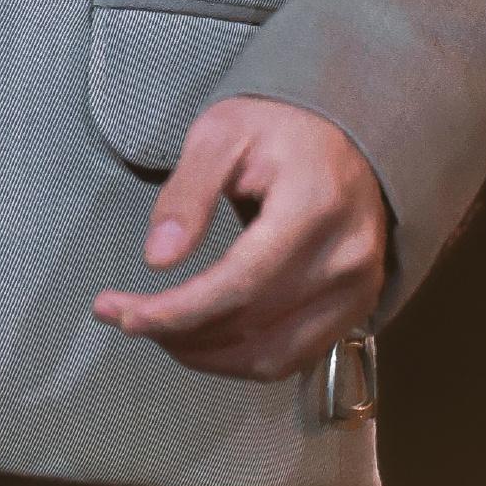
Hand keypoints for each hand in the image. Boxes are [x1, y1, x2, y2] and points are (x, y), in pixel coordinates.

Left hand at [91, 96, 388, 381]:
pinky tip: (201, 337)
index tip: (125, 316)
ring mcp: (359, 291)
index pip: (242, 282)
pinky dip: (240, 358)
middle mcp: (346, 258)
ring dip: (206, 356)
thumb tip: (156, 262)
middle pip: (253, 326)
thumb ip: (188, 193)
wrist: (343, 132)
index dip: (181, 310)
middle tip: (126, 318)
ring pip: (272, 357)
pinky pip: (293, 357)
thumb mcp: (221, 134)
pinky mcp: (357, 309)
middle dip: (180, 333)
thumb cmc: (276, 127)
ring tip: (158, 331)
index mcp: (315, 204)